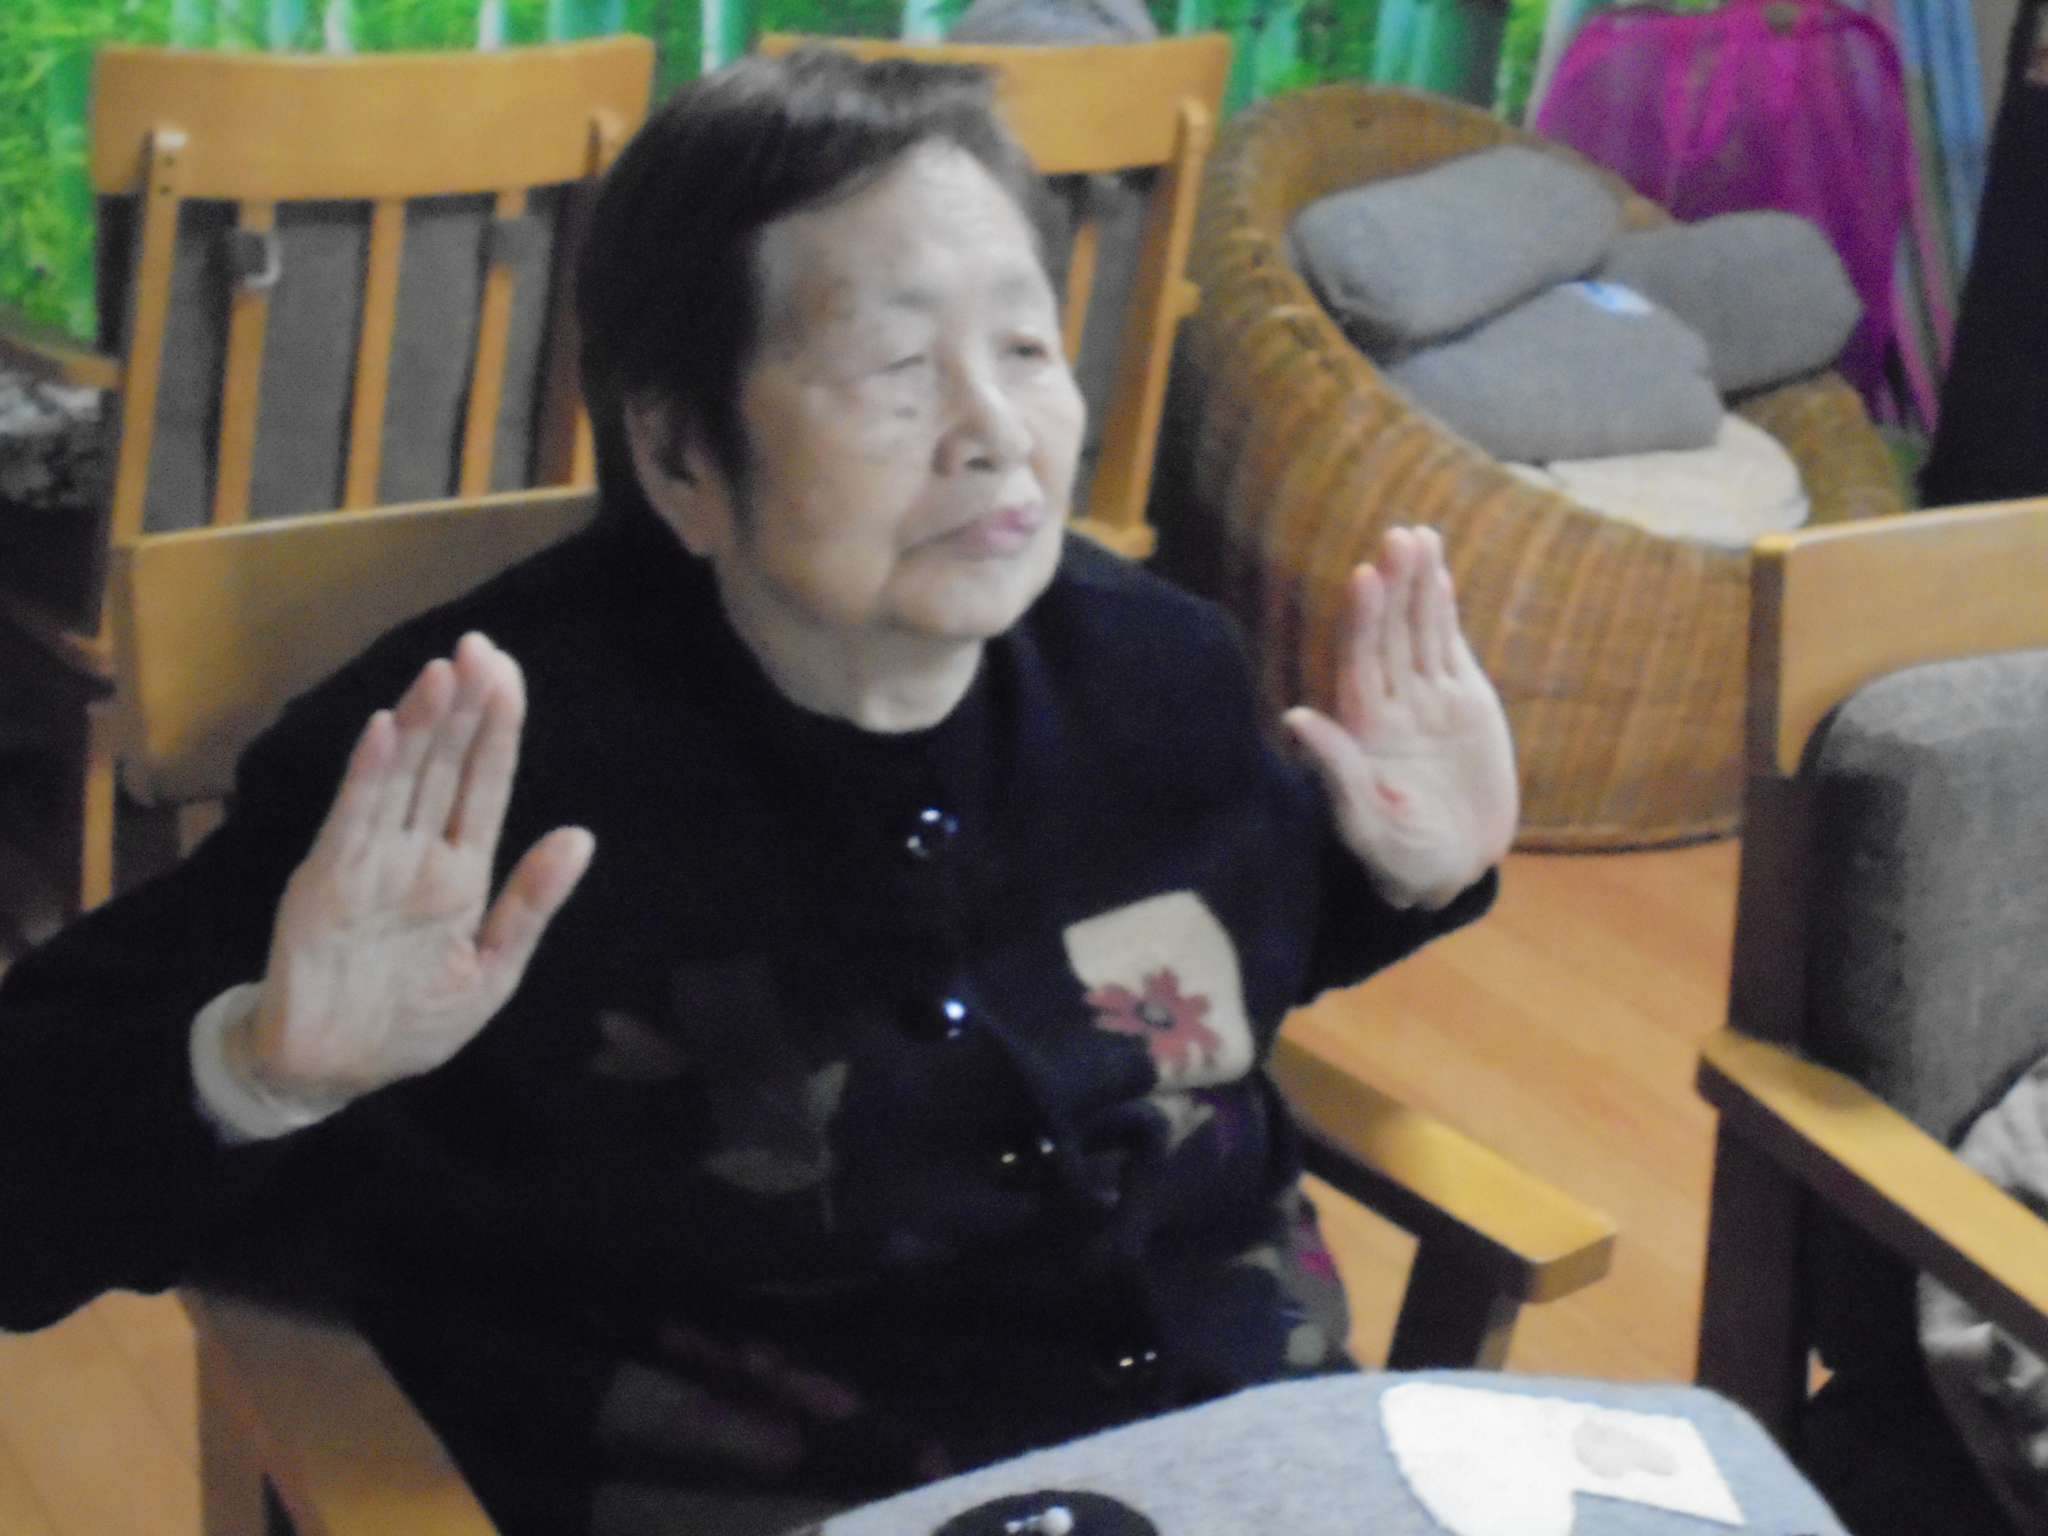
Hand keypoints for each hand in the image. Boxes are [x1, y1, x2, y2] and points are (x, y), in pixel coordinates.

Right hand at [242, 633, 595, 1103]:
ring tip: (444, 672)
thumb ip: (531, 904)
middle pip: (446, 766)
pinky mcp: (327, 881)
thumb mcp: (491, 971)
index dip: (498, 729)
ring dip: (423, 725)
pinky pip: (352, 819)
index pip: (485, 784)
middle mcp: (417, 853)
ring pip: (404, 778)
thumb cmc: (411, 1024)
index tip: (508, 671)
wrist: (330, 1074)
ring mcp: (370, 861)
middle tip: (480, 646)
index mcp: (462, 871)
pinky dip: (370, 775)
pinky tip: (387, 731)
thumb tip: (581, 836)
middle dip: (465, 707)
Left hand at [1283, 527, 1516, 908]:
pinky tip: (1437, 574)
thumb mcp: (1370, 826)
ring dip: (1418, 587)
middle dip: (1393, 587)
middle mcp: (1391, 706)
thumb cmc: (1404, 862)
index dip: (1362, 621)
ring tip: (1418, 537)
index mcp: (1364, 730)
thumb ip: (1340, 772)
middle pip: (1389, 636)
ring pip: (1419, 632)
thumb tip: (1295, 719)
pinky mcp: (1465, 704)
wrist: (1458, 870)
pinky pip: (1449, 648)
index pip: (1360, 663)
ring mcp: (1428, 700)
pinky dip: (1443, 612)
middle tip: (1398, 536)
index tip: (1365, 576)